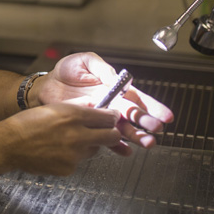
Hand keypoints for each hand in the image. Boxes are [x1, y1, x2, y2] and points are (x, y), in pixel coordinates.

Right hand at [3, 102, 122, 176]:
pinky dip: (73, 157)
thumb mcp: (53, 108)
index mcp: (73, 116)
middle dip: (112, 134)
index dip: (112, 118)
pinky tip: (58, 151)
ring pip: (94, 150)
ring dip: (88, 145)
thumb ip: (77, 108)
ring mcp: (74, 155)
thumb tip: (95, 107)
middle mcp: (77, 135)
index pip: (108, 118)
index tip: (112, 119)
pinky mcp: (69, 168)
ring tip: (67, 141)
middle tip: (107, 133)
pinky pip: (79, 161)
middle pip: (112, 137)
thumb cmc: (27, 124)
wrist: (9, 144)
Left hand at [34, 52, 174, 152]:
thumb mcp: (86, 61)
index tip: (165, 115)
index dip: (152, 106)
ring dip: (136, 136)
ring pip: (123, 129)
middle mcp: (112, 104)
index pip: (138, 98)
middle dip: (146, 122)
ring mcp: (102, 117)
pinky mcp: (91, 126)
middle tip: (156, 129)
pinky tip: (126, 151)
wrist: (47, 86)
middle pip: (134, 115)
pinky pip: (106, 138)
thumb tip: (119, 77)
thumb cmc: (67, 71)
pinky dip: (116, 146)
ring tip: (147, 143)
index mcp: (115, 88)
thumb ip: (103, 68)